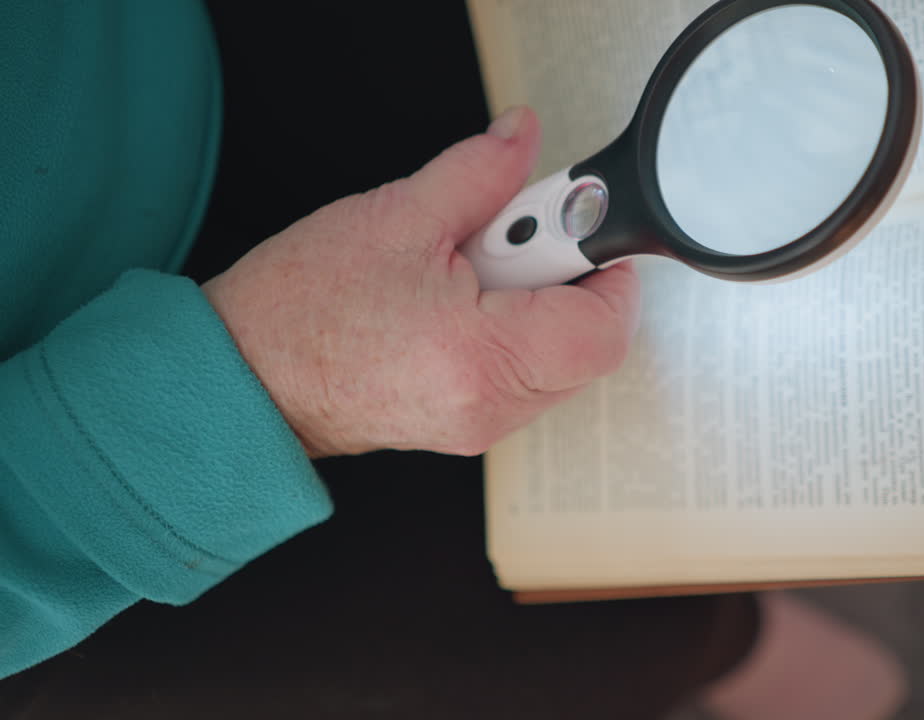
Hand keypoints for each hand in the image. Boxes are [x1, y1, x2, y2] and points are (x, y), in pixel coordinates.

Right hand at [202, 107, 639, 457]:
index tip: (584, 229)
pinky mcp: (468, 426)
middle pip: (589, 346)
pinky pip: (526, 377)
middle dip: (569, 280)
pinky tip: (465, 302)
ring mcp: (481, 424)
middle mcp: (491, 405)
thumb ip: (480, 172)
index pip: (602, 330)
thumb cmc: (299, 312)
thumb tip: (523, 139)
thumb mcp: (397, 217)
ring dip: (540, 306)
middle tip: (516, 238)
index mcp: (482, 357)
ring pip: (561, 362)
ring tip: (475, 272)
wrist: (244, 380)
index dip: (608, 271)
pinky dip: (516, 331)